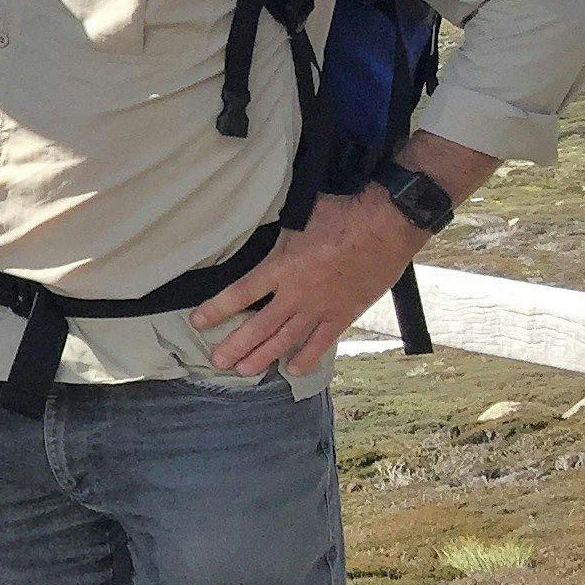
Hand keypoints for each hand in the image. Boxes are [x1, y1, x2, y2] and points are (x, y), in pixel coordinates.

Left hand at [190, 190, 428, 378]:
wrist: (387, 226)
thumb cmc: (342, 214)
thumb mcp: (298, 217)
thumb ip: (278, 233)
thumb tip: (260, 223)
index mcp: (281, 267)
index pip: (239, 293)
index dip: (216, 310)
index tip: (197, 322)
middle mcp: (296, 294)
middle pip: (258, 326)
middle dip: (235, 345)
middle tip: (217, 360)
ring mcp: (320, 308)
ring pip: (285, 340)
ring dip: (262, 357)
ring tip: (243, 370)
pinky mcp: (343, 315)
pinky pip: (321, 343)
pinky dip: (306, 358)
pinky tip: (291, 370)